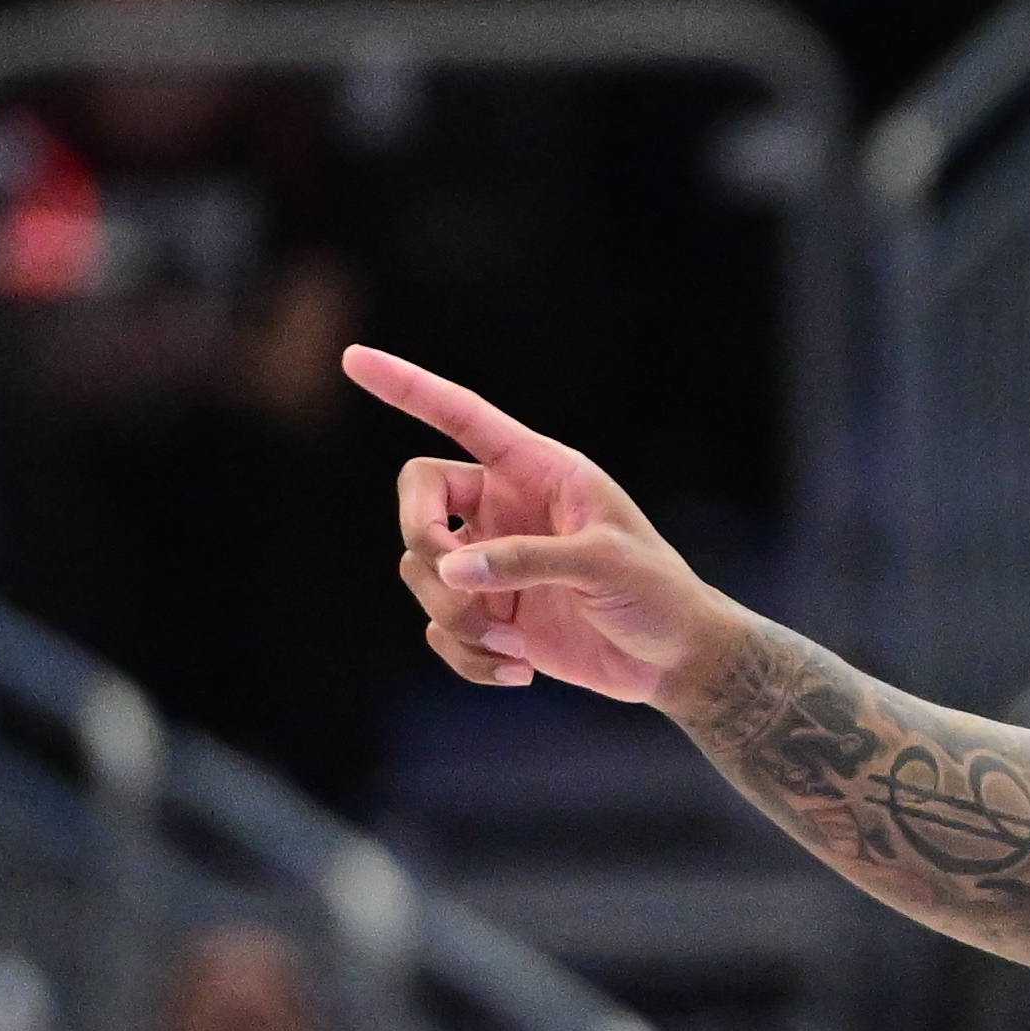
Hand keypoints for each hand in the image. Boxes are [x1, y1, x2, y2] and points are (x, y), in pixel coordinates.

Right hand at [346, 347, 735, 703]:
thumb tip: (451, 568)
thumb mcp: (605, 564)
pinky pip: (440, 629)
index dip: (408, 387)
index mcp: (537, 471)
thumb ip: (528, 558)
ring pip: (421, 572)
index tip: (355, 359)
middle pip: (418, 501)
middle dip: (422, 541)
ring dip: (455, 616)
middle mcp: (503, 509)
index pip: (461, 417)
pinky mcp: (489, 614)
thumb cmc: (657, 594)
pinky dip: (466, 656)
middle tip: (456, 581)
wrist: (674, 660)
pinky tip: (519, 671)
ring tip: (512, 646)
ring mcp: (491, 562)